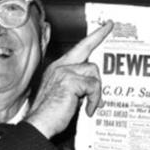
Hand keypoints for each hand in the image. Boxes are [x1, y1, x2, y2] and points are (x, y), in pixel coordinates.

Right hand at [25, 21, 113, 137]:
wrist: (39, 124)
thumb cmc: (51, 114)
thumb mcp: (68, 96)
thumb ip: (80, 87)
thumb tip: (97, 90)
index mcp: (59, 69)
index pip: (78, 49)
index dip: (93, 37)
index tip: (105, 26)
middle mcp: (60, 66)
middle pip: (85, 48)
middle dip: (98, 35)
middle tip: (110, 25)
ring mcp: (64, 72)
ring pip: (93, 72)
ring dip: (97, 90)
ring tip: (91, 104)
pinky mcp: (70, 81)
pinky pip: (93, 86)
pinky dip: (94, 99)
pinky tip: (87, 110)